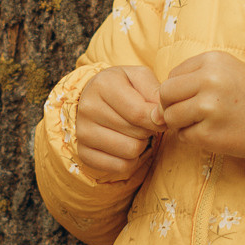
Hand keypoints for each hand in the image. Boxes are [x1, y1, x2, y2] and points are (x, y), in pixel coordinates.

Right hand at [75, 63, 164, 182]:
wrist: (95, 96)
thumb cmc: (124, 87)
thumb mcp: (140, 78)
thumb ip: (156, 93)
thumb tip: (161, 119)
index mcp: (103, 84)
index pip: (139, 113)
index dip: (158, 119)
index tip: (161, 117)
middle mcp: (88, 108)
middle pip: (137, 133)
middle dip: (148, 129)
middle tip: (143, 122)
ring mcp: (82, 132)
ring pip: (131, 152)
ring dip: (141, 145)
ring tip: (134, 132)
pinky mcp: (83, 153)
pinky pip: (121, 166)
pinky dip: (131, 160)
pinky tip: (126, 144)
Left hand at [161, 53, 244, 162]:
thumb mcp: (227, 71)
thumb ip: (192, 80)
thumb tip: (156, 110)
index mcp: (213, 61)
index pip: (173, 75)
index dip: (180, 90)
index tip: (198, 97)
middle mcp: (209, 81)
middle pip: (165, 95)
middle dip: (173, 106)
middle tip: (193, 113)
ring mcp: (208, 108)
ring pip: (170, 117)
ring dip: (182, 124)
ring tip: (205, 123)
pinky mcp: (208, 134)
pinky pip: (183, 136)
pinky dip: (193, 138)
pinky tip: (214, 133)